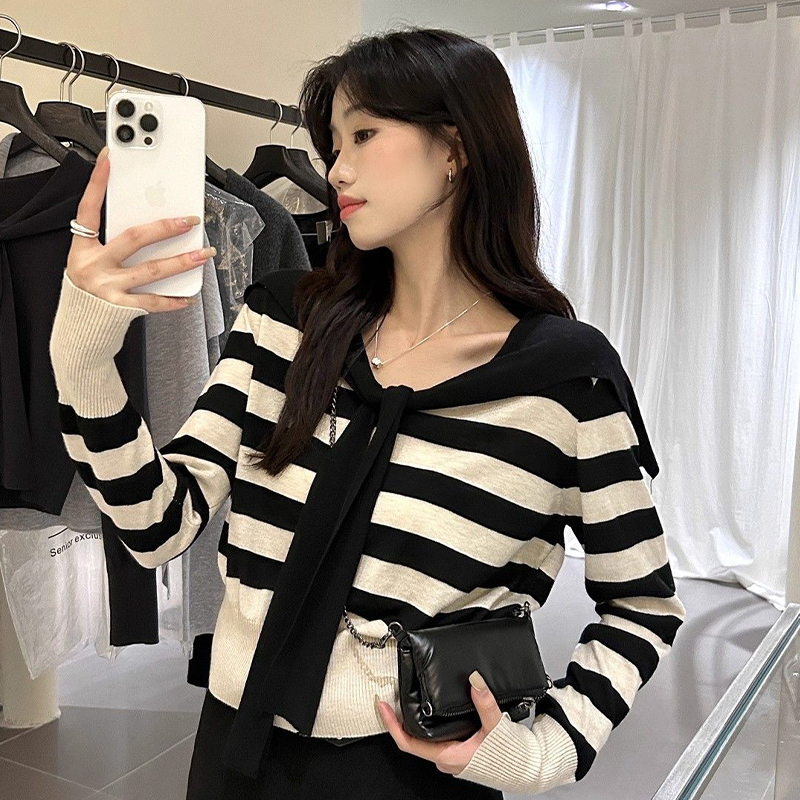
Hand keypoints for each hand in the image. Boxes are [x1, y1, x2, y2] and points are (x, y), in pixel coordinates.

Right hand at [66, 145, 211, 312]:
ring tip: (204, 254)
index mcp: (83, 249)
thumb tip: (150, 227)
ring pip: (151, 270)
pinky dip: (173, 300)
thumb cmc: (88, 292)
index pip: (88, 209)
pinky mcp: (120, 308)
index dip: (97, 183)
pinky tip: (189, 296)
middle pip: (133, 238)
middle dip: (165, 227)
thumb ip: (111, 243)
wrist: (79, 332)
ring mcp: (107, 287)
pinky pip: (153, 301)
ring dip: (182, 261)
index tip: (109, 159)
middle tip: (190, 221)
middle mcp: (94, 266)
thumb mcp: (89, 261)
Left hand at [376, 670, 502, 775]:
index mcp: (448, 757)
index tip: (382, 706)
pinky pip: (435, 738)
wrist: (525, 769)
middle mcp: (445, 759)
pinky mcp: (458, 752)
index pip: (408, 742)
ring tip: (404, 700)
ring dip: (412, 721)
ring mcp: (450, 757)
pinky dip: (427, 723)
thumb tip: (474, 680)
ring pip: (424, 739)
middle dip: (399, 719)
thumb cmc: (509, 756)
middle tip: (390, 697)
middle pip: (412, 740)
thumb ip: (484, 703)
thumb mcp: (496, 726)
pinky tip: (429, 710)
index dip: (392, 724)